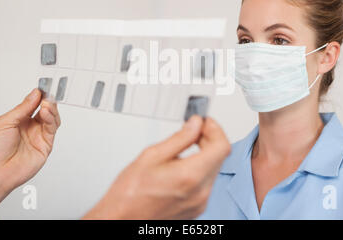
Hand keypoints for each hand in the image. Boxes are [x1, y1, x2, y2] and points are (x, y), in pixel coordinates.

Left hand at [0, 88, 60, 218]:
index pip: (34, 104)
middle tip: (48, 95)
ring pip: (52, 118)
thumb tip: (35, 94)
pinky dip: (51, 119)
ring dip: (51, 109)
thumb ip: (23, 108)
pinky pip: (53, 129)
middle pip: (46, 110)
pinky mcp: (46, 145)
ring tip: (46, 104)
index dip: (39, 95)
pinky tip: (46, 113)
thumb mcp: (5, 122)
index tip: (43, 87)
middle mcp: (31, 127)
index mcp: (20, 120)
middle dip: (48, 101)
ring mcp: (39, 136)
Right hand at [83, 115, 230, 219]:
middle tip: (194, 130)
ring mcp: (200, 203)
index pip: (221, 146)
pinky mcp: (196, 209)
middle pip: (219, 158)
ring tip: (183, 148)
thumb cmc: (129, 194)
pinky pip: (205, 184)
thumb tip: (195, 124)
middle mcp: (200, 192)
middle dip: (209, 139)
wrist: (121, 219)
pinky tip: (182, 166)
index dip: (215, 129)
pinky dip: (199, 170)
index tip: (204, 122)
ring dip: (204, 154)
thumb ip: (179, 138)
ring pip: (213, 170)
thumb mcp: (151, 156)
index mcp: (190, 176)